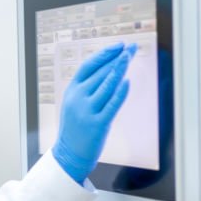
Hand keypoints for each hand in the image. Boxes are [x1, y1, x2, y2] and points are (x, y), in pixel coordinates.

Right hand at [52, 42, 135, 182]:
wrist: (69, 154)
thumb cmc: (76, 128)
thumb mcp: (75, 103)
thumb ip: (87, 87)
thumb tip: (108, 68)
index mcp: (72, 91)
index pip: (88, 65)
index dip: (105, 53)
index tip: (120, 45)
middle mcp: (78, 98)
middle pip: (100, 72)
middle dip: (117, 58)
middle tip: (132, 48)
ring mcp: (87, 111)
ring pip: (106, 84)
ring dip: (120, 69)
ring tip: (130, 57)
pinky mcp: (98, 124)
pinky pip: (112, 104)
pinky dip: (120, 92)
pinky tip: (127, 81)